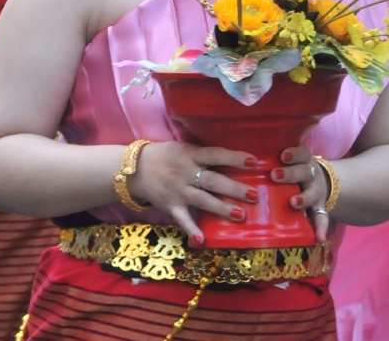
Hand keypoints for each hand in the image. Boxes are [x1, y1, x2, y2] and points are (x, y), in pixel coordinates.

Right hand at [129, 141, 256, 245]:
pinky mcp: (171, 206)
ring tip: (240, 215)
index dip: (234, 157)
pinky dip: (191, 230)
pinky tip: (201, 240)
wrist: (134, 168)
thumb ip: (203, 155)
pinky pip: (183, 219)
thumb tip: (233, 159)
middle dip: (234, 189)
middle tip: (254, 195)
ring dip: (221, 208)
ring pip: (203, 200)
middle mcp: (186, 173)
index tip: (254, 161)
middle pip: (213, 181)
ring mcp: (178, 191)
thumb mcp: (183, 148)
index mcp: (191, 155)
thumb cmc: (165, 156)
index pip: (215, 155)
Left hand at [270, 147, 330, 242]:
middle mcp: (311, 175)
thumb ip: (271, 159)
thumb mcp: (288, 161)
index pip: (301, 153)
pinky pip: (321, 218)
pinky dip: (321, 228)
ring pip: (312, 193)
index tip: (282, 156)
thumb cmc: (292, 170)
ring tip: (293, 202)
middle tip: (274, 176)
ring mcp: (316, 192)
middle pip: (303, 171)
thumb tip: (243, 159)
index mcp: (302, 161)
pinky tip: (319, 237)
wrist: (319, 183)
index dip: (293, 153)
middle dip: (290, 174)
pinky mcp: (318, 208)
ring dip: (304, 198)